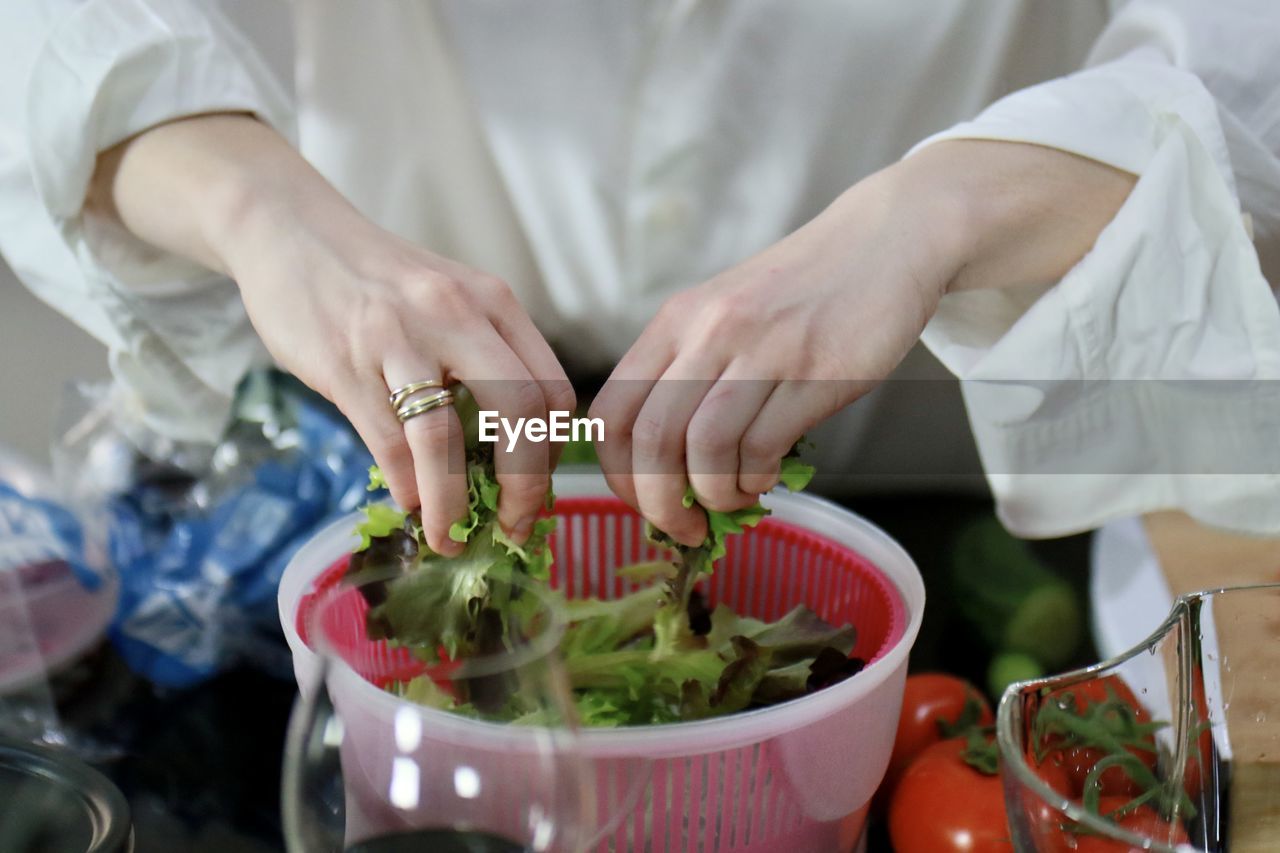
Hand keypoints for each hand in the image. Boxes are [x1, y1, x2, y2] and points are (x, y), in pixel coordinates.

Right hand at [90, 115, 572, 554]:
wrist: (289, 229)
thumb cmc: (378, 280)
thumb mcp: (448, 298)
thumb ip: (483, 357)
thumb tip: (508, 455)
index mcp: (493, 301)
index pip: (553, 389)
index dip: (552, 454)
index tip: (537, 492)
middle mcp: (454, 314)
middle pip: (520, 413)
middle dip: (524, 487)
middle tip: (514, 529)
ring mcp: (397, 338)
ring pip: (444, 439)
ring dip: (452, 505)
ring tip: (450, 539)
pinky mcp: (343, 363)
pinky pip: (387, 443)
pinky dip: (406, 487)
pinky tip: (411, 505)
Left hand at [591, 140, 1134, 543]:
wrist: (884, 242)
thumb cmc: (799, 293)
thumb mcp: (724, 316)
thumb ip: (690, 377)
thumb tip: (668, 472)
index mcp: (675, 322)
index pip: (612, 413)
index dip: (618, 474)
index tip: (643, 502)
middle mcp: (708, 332)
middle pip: (650, 439)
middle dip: (659, 503)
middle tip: (685, 529)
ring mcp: (762, 350)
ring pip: (704, 448)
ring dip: (713, 496)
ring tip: (733, 499)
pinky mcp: (814, 373)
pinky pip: (762, 447)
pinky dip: (756, 479)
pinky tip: (767, 475)